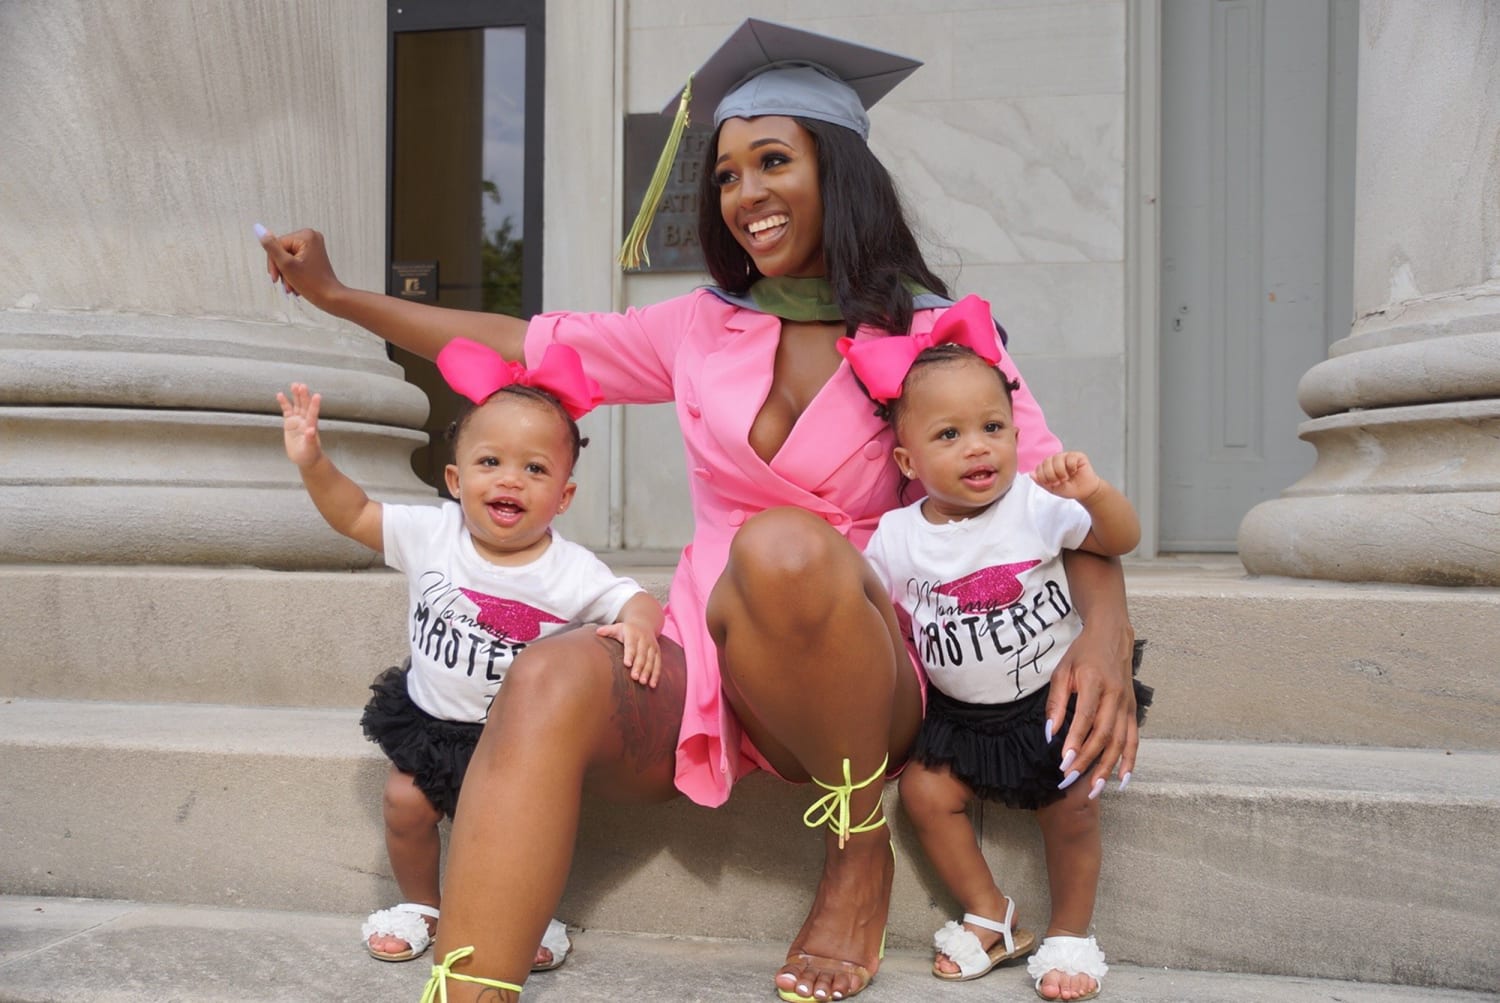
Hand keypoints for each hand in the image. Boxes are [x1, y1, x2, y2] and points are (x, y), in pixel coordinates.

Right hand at [255, 224, 344, 309]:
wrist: (330, 298)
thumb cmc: (311, 283)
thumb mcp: (286, 264)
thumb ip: (271, 247)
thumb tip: (258, 228)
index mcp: (305, 235)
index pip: (277, 245)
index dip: (273, 262)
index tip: (275, 278)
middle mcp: (311, 236)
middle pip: (283, 251)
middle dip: (281, 270)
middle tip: (284, 286)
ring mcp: (314, 246)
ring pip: (288, 258)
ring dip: (286, 274)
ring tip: (290, 288)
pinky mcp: (314, 255)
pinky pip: (296, 261)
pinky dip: (293, 273)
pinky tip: (295, 285)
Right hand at [277, 383, 323, 468]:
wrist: (305, 457)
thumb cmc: (310, 454)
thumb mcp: (310, 448)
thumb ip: (311, 439)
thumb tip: (311, 430)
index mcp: (311, 426)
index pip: (313, 414)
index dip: (314, 405)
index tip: (317, 396)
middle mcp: (305, 421)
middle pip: (304, 406)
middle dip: (303, 396)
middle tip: (302, 386)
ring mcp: (297, 420)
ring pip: (297, 405)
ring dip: (296, 396)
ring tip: (294, 385)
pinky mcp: (290, 422)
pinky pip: (286, 410)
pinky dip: (284, 403)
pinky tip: (280, 394)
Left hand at [597, 621, 661, 687]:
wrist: (645, 624)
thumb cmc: (627, 630)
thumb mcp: (618, 627)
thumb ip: (608, 630)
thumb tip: (597, 632)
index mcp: (633, 634)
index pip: (631, 645)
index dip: (630, 654)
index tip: (627, 664)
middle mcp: (644, 640)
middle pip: (642, 655)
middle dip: (639, 666)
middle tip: (634, 677)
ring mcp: (652, 647)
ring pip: (651, 660)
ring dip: (648, 672)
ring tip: (643, 682)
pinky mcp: (657, 653)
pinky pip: (658, 664)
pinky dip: (656, 675)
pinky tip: (652, 685)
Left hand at [1032, 451, 1101, 501]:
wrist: (1084, 492)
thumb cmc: (1069, 489)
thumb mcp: (1052, 489)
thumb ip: (1041, 482)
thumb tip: (1031, 474)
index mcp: (1048, 466)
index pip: (1039, 467)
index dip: (1043, 477)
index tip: (1051, 484)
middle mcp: (1056, 459)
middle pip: (1047, 461)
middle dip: (1051, 475)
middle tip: (1059, 482)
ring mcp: (1066, 456)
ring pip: (1057, 458)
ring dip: (1061, 471)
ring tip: (1066, 478)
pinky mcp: (1077, 456)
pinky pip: (1070, 458)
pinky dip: (1071, 467)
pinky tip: (1075, 471)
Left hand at [1045, 615, 1137, 798]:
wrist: (1112, 636)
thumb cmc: (1082, 654)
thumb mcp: (1062, 671)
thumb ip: (1056, 702)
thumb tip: (1049, 734)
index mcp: (1095, 682)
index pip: (1086, 718)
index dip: (1075, 742)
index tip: (1063, 762)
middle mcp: (1115, 696)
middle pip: (1104, 735)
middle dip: (1087, 760)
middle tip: (1070, 780)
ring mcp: (1127, 704)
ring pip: (1120, 742)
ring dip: (1107, 767)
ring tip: (1094, 789)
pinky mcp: (1132, 710)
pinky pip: (1134, 739)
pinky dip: (1129, 760)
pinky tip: (1122, 779)